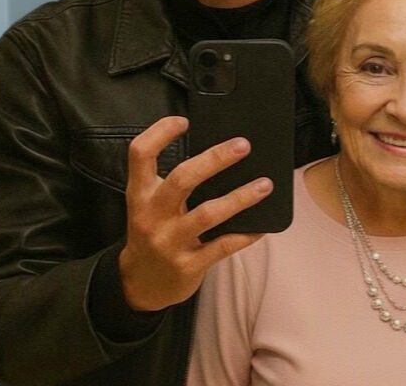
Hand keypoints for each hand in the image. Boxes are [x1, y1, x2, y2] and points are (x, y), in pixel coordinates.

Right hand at [120, 116, 272, 310]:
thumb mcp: (149, 206)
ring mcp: (170, 242)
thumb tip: (217, 155)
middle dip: (214, 159)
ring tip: (265, 185)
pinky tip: (263, 226)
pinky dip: (246, 235)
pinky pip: (223, 246)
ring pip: (208, 213)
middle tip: (243, 146)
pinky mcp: (189, 265)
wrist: (140, 284)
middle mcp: (152, 215)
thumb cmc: (152, 234)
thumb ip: (172, 183)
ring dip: (240, 197)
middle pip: (182, 179)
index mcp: (140, 195)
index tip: (183, 121)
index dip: (159, 133)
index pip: (140, 154)